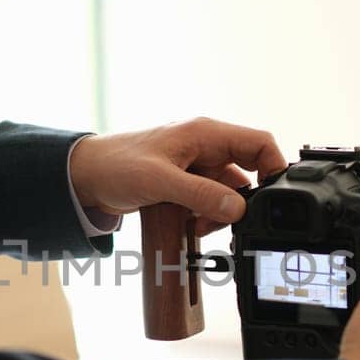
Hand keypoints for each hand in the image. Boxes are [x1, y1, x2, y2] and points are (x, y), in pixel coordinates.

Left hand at [68, 117, 288, 235]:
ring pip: (229, 193)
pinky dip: (207, 217)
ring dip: (220, 214)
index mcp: (205, 133)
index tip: (274, 198)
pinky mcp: (186, 183)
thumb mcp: (160, 181)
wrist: (84, 177)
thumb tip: (237, 208)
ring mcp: (196, 166)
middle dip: (241, 202)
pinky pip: (211, 202)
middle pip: (247, 173)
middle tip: (226, 223)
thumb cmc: (116, 165)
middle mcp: (206, 146)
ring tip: (199, 226)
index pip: (258, 143)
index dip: (274, 167)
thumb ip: (200, 194)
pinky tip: (191, 226)